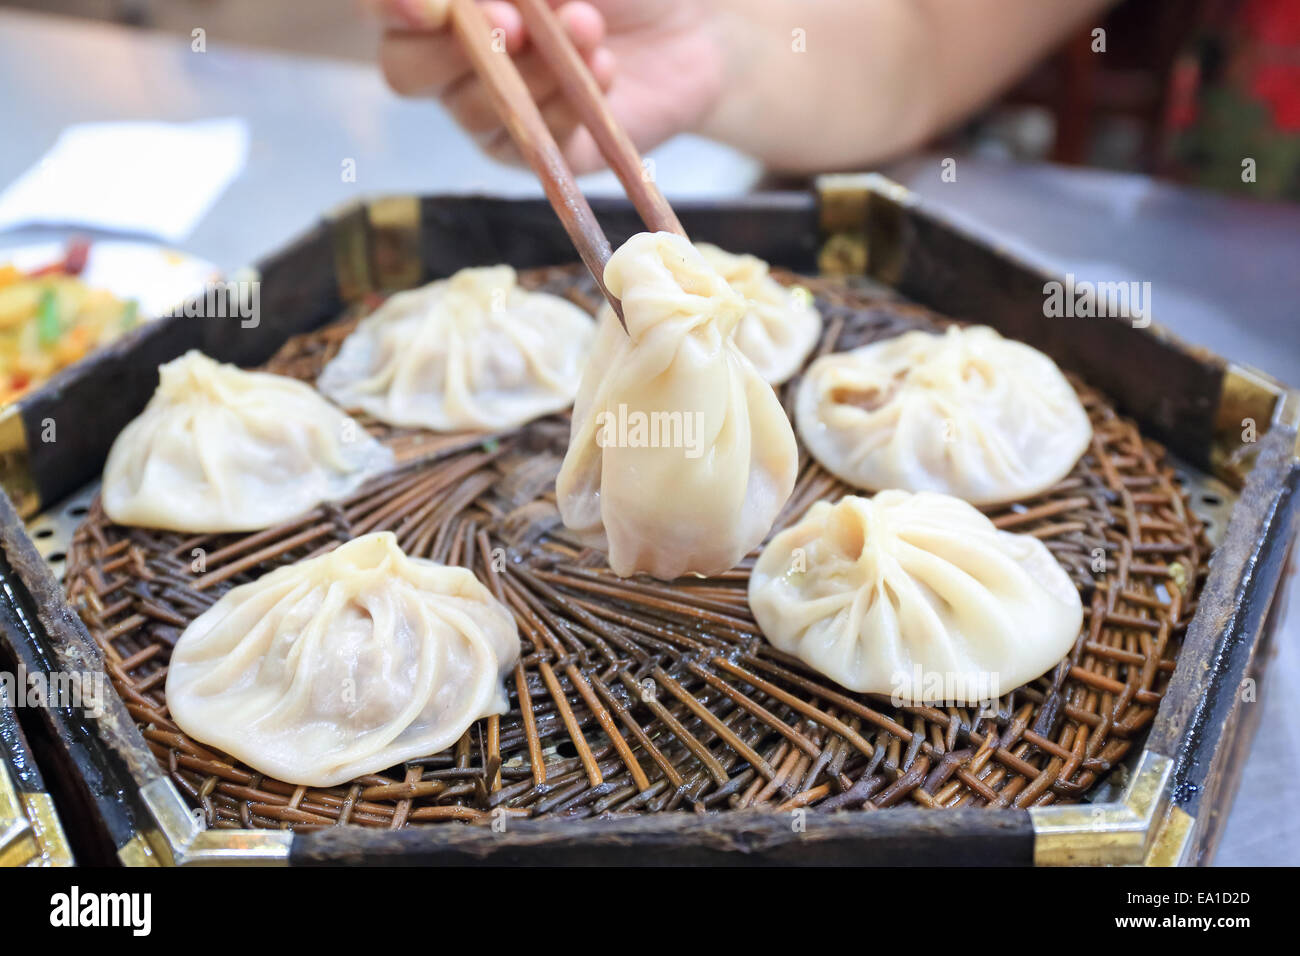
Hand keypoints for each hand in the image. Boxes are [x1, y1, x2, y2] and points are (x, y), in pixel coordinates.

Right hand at [371, 0, 726, 172]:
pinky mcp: (537, 150)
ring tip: (590, 30)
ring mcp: (493, 106)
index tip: (434, 5)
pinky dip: (566, 99)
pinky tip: (606, 67)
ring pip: (468, 107)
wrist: (697, 26)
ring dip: (532, 65)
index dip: (391, 5)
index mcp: (454, 1)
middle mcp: (456, 53)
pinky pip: (526, 140)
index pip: (385, 6)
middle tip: (515, 23)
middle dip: (455, 47)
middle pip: (402, 70)